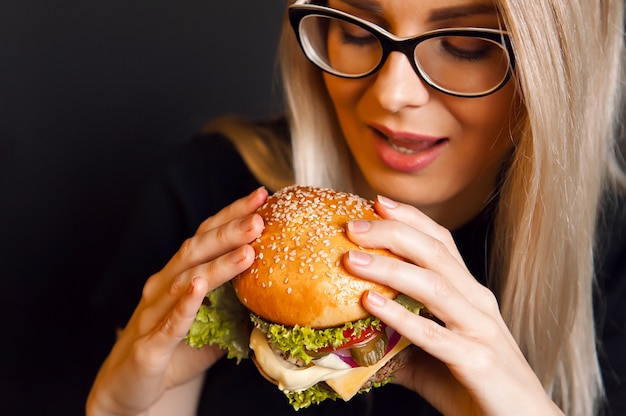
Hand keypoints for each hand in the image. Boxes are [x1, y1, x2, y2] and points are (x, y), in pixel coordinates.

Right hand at [86, 187, 267, 415]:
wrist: (127, 390)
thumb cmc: (172, 352)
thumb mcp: (209, 324)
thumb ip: (234, 305)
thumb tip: (274, 291)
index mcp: (178, 277)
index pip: (206, 238)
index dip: (231, 215)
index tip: (261, 197)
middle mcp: (162, 287)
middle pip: (196, 251)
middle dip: (229, 233)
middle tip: (258, 219)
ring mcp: (153, 314)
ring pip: (185, 282)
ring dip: (217, 266)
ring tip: (247, 251)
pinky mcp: (150, 346)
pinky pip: (169, 323)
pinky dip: (185, 304)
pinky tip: (199, 288)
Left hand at [343, 195, 562, 415]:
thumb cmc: (472, 385)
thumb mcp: (430, 355)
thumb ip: (396, 340)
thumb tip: (349, 337)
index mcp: (468, 294)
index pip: (440, 242)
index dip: (410, 219)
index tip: (375, 202)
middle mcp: (476, 302)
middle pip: (435, 253)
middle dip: (393, 233)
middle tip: (353, 225)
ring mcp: (480, 329)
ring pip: (434, 286)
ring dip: (390, 268)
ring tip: (352, 259)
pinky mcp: (477, 361)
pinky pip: (434, 334)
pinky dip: (401, 316)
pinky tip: (372, 303)